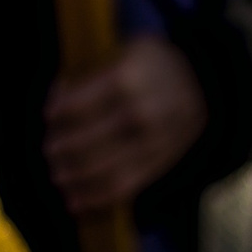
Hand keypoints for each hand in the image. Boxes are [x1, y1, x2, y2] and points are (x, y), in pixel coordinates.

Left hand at [44, 35, 208, 215]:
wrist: (203, 85)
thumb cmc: (150, 64)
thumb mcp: (121, 50)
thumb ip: (89, 73)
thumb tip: (56, 97)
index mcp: (126, 80)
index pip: (78, 105)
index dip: (57, 114)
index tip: (48, 116)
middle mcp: (140, 115)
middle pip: (86, 142)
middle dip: (61, 150)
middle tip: (48, 150)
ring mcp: (152, 144)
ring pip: (102, 170)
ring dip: (73, 178)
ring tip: (57, 176)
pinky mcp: (159, 165)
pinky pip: (124, 188)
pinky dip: (96, 198)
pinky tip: (76, 201)